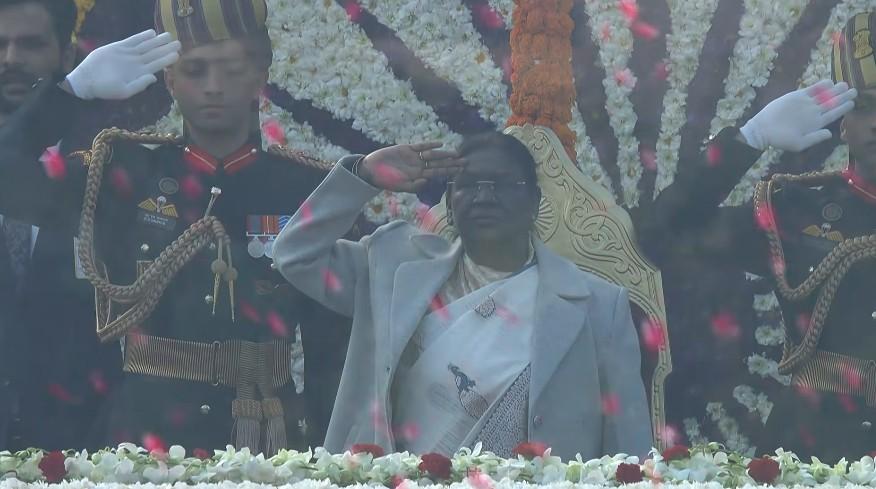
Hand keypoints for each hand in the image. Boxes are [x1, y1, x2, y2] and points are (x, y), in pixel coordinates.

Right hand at [66, 30, 180, 99]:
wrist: (87, 80)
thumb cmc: (105, 89)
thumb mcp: (124, 91)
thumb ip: (139, 85)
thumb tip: (154, 77)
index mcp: (139, 73)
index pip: (156, 65)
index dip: (166, 59)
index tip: (177, 54)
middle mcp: (136, 63)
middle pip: (154, 53)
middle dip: (166, 48)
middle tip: (179, 42)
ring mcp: (128, 54)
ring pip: (146, 46)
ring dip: (157, 41)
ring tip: (168, 35)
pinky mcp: (118, 47)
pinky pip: (132, 40)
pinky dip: (142, 36)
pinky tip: (152, 33)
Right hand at [359, 142, 465, 191]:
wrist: (372, 170)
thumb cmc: (385, 181)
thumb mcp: (399, 187)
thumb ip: (413, 186)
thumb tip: (427, 181)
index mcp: (419, 176)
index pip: (437, 173)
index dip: (449, 171)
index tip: (461, 171)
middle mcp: (419, 167)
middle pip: (439, 163)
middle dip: (452, 163)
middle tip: (466, 162)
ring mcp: (414, 157)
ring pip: (432, 155)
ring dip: (444, 154)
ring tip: (457, 153)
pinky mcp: (407, 149)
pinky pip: (421, 146)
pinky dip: (430, 145)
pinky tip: (440, 144)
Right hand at [740, 80, 856, 151]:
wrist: (763, 129)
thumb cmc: (780, 139)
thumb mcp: (799, 144)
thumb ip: (815, 138)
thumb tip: (831, 133)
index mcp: (815, 124)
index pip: (833, 115)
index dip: (843, 109)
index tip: (853, 103)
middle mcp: (812, 112)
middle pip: (831, 103)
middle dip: (842, 96)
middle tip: (854, 90)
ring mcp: (805, 103)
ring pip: (823, 95)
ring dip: (834, 90)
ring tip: (845, 84)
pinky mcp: (796, 96)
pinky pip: (811, 90)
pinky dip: (820, 86)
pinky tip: (829, 82)